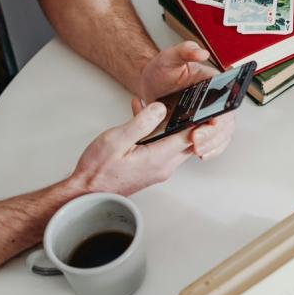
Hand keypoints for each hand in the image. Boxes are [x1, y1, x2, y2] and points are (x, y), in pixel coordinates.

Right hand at [70, 102, 194, 195]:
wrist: (87, 193)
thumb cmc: (98, 171)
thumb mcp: (116, 140)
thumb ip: (141, 122)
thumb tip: (161, 108)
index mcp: (159, 158)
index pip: (192, 137)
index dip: (202, 120)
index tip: (206, 105)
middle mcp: (165, 165)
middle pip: (189, 140)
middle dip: (189, 119)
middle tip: (188, 101)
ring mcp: (160, 168)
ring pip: (175, 141)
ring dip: (169, 123)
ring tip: (156, 105)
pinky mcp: (152, 168)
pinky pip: (162, 146)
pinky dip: (157, 131)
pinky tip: (142, 116)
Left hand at [137, 41, 235, 159]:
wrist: (151, 86)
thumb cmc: (162, 71)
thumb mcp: (169, 57)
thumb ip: (184, 51)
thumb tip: (201, 52)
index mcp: (214, 85)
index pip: (226, 101)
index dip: (222, 115)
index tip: (211, 123)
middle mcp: (216, 102)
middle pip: (225, 123)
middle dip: (213, 136)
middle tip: (196, 141)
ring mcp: (209, 117)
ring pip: (221, 136)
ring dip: (212, 145)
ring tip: (197, 150)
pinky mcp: (201, 129)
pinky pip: (213, 143)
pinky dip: (210, 150)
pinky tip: (201, 154)